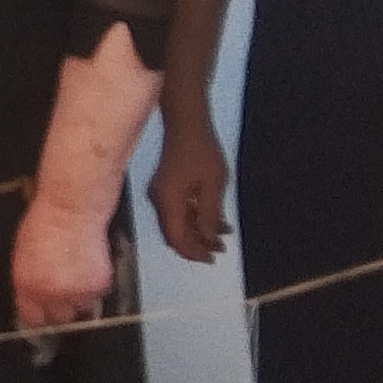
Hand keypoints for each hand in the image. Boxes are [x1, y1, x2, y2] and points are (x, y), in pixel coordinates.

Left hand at [10, 200, 114, 329]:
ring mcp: (75, 293)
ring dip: (81, 296)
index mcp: (27, 287)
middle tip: (67, 290)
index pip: (34, 319)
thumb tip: (34, 299)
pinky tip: (90, 265)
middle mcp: (49, 294)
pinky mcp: (97, 286)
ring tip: (79, 273)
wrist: (70, 210)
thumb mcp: (24, 257)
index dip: (42, 315)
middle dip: (63, 307)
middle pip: (60, 318)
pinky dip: (96, 285)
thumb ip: (29, 284)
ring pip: (82, 308)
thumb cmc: (45, 224)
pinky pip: (98, 295)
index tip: (47, 313)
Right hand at [148, 128, 230, 262]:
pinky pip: (178, 211)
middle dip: (197, 244)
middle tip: (220, 249)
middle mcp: (159, 202)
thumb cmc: (202, 152)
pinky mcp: (165, 187)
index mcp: (168, 202)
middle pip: (174, 234)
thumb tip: (209, 240)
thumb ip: (209, 216)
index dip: (193, 252)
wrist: (187, 124)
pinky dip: (194, 218)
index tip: (213, 258)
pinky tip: (214, 219)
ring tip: (223, 235)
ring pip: (177, 223)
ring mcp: (160, 194)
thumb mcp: (212, 186)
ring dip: (197, 231)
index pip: (176, 238)